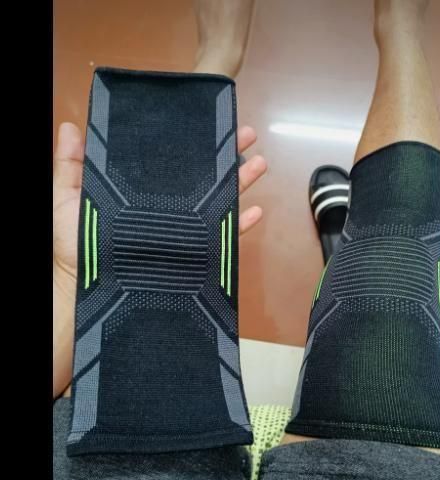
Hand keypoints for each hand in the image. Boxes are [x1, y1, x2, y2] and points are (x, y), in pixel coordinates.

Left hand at [53, 122, 266, 397]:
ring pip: (220, 200)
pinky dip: (240, 224)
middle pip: (205, 176)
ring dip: (242, 181)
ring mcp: (186, 230)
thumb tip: (73, 126)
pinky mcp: (194, 252)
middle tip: (246, 133)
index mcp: (148, 191)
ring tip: (260, 163)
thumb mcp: (68, 199)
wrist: (90, 287)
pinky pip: (223, 237)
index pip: (175, 160)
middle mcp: (171, 208)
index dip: (194, 140)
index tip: (210, 122)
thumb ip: (71, 165)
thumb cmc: (77, 244)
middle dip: (228, 153)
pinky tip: (256, 211)